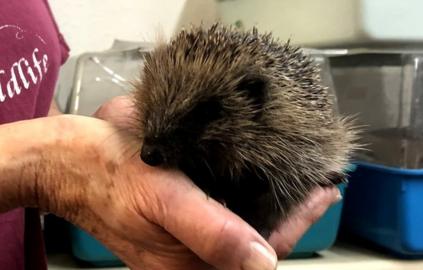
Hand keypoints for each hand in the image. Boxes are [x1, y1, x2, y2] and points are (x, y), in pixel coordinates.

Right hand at [96, 96, 341, 258]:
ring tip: (300, 180)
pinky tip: (259, 177)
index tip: (325, 191)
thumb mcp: (163, 199)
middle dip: (292, 212)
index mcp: (187, 264)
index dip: (298, 222)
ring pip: (243, 228)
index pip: (261, 251)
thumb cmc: (109, 174)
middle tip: (321, 182)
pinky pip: (223, 215)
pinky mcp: (177, 223)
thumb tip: (262, 263)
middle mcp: (189, 259)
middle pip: (257, 242)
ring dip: (273, 203)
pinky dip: (247, 196)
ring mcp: (183, 242)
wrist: (68, 160)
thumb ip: (212, 232)